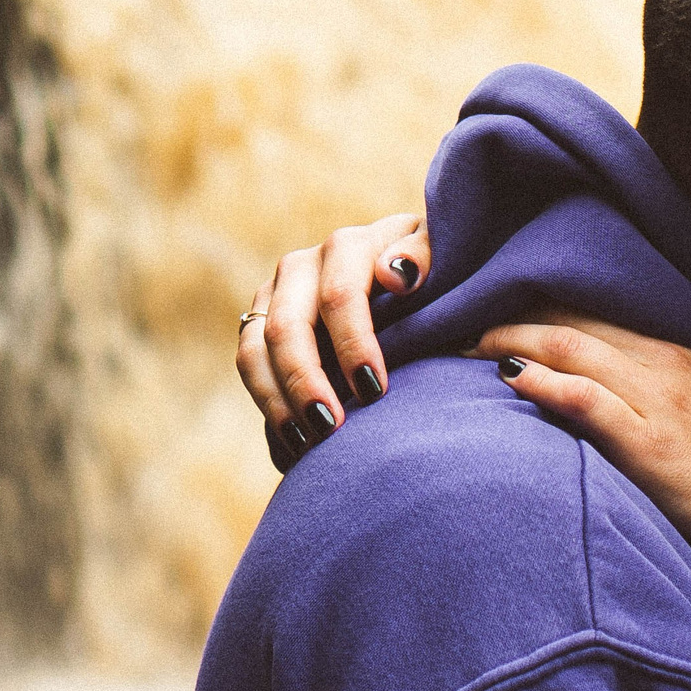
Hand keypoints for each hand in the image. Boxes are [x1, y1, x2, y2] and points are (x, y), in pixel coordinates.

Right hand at [238, 212, 431, 457]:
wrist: (404, 271)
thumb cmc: (432, 269)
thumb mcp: (440, 254)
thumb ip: (425, 255)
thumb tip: (396, 275)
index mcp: (348, 247)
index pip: (340, 296)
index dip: (354, 345)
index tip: (375, 390)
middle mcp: (303, 265)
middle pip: (287, 327)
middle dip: (305, 381)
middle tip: (330, 427)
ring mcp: (276, 294)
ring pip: (254, 350)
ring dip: (276, 400)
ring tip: (307, 443)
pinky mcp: (261, 321)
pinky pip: (249, 366)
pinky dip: (267, 404)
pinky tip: (293, 441)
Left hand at [475, 315, 690, 539]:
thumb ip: (676, 382)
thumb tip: (627, 379)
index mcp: (684, 351)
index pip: (601, 310)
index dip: (548, 304)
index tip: (509, 307)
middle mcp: (667, 363)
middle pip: (576, 320)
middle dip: (518, 315)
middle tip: (471, 321)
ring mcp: (658, 400)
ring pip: (572, 348)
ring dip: (514, 341)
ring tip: (472, 346)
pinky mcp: (650, 443)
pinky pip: (585, 399)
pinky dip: (544, 382)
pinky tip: (510, 377)